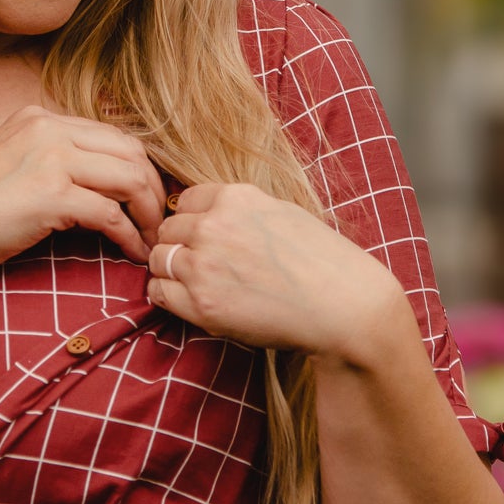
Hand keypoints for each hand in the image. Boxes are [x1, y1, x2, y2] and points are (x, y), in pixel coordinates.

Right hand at [0, 105, 167, 283]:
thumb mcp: (10, 161)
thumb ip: (48, 157)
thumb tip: (97, 180)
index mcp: (39, 117)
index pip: (111, 134)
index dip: (139, 166)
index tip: (148, 196)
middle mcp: (48, 128)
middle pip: (130, 151)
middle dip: (153, 187)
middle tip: (159, 218)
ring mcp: (50, 159)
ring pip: (129, 178)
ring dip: (148, 212)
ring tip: (152, 237)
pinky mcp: (51, 195)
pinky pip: (111, 214)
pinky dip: (129, 236)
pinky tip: (132, 252)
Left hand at [145, 183, 406, 360]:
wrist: (344, 305)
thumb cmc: (322, 261)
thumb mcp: (283, 213)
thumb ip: (243, 210)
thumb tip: (213, 212)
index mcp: (235, 197)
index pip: (185, 200)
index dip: (191, 220)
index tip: (199, 236)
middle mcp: (213, 226)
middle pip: (167, 229)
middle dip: (176, 244)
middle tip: (195, 263)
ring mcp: (203, 265)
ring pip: (158, 259)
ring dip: (169, 269)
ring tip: (191, 283)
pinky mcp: (202, 304)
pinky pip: (160, 292)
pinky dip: (167, 295)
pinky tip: (186, 300)